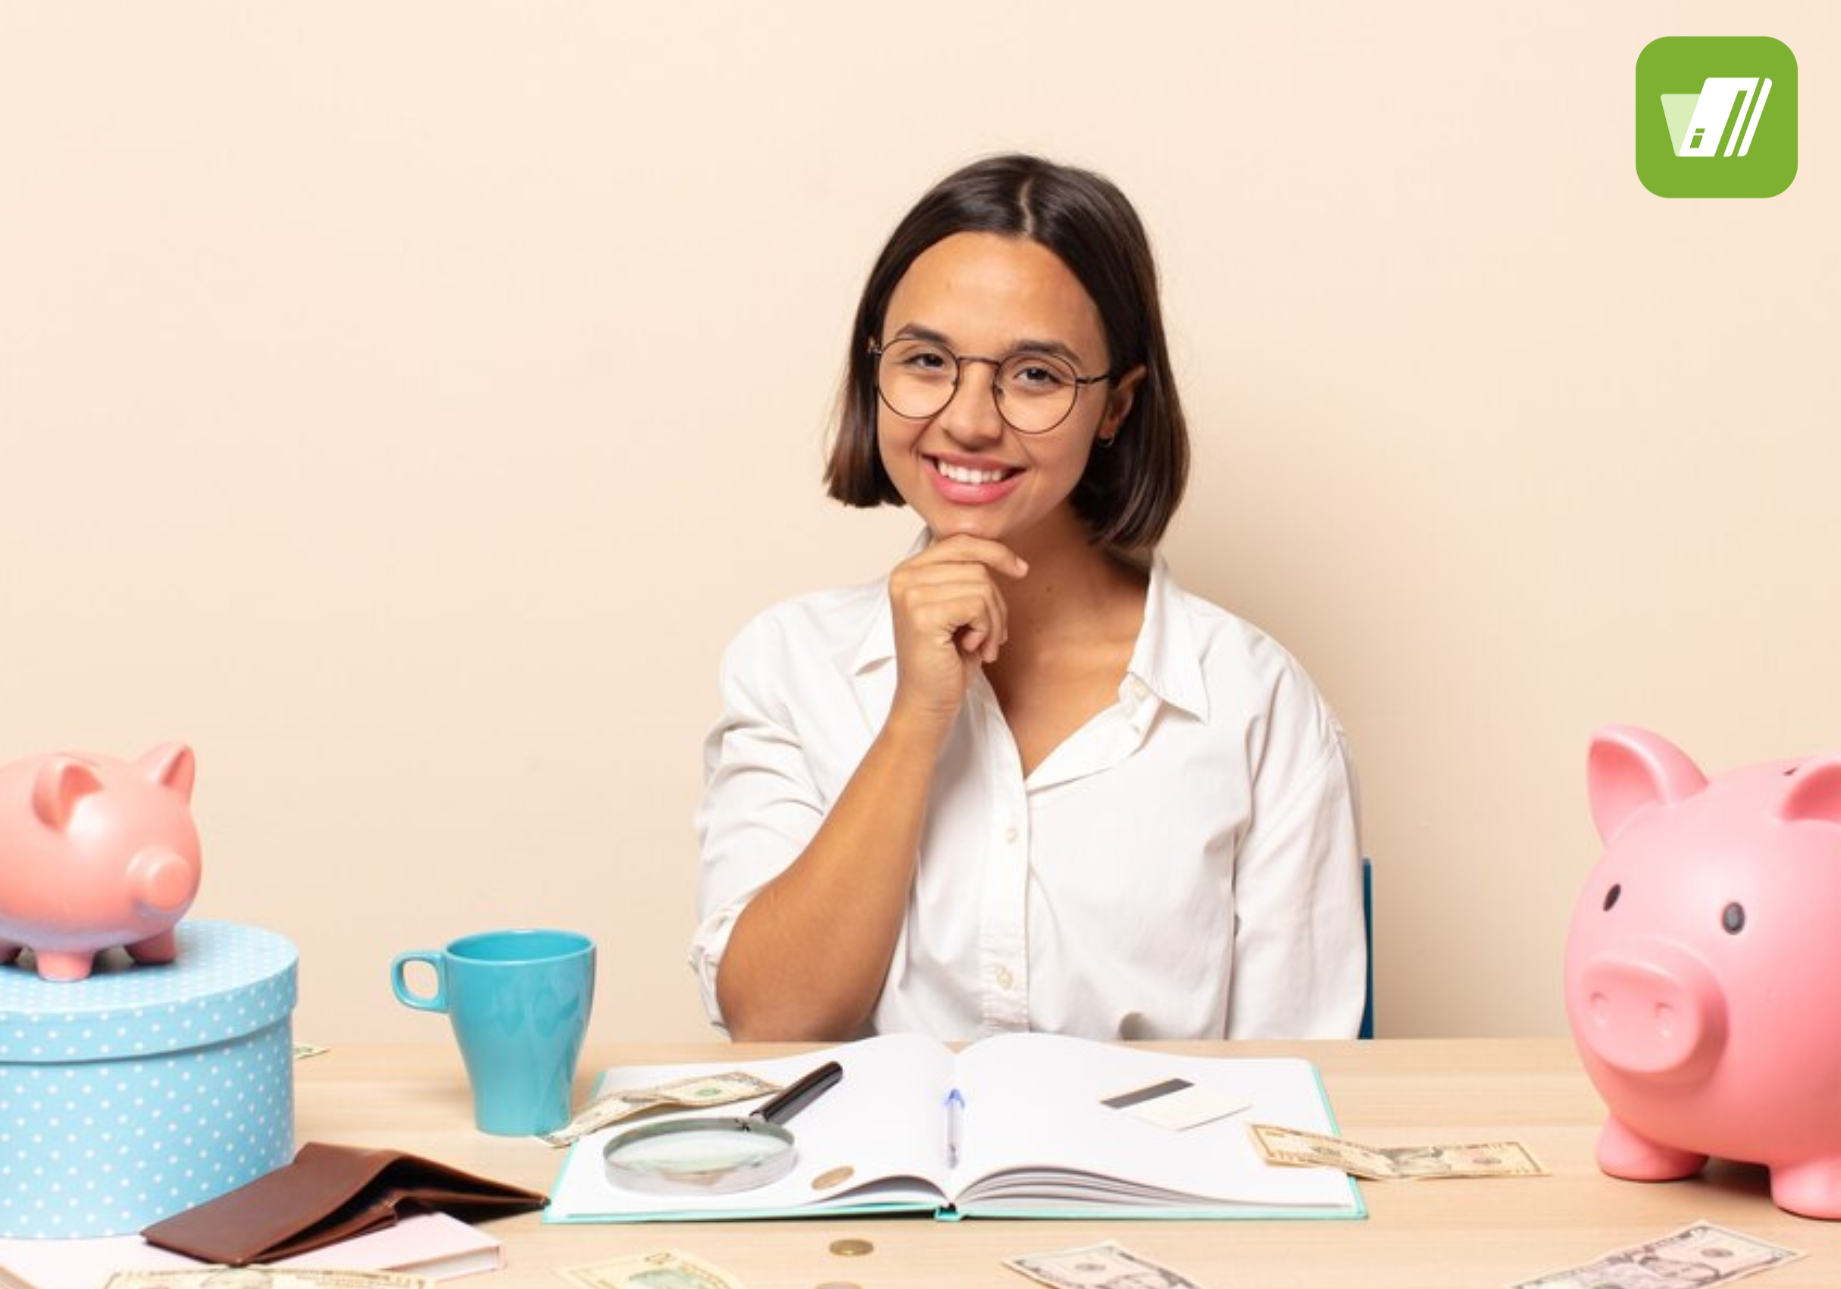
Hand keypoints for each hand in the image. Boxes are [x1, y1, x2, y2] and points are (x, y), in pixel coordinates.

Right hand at [886, 535, 1028, 727]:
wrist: (927, 703)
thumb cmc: (945, 660)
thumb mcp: (957, 609)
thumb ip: (966, 576)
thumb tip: (1001, 552)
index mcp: (908, 571)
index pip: (960, 541)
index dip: (995, 552)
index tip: (1020, 570)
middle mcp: (903, 577)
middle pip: (976, 565)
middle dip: (997, 603)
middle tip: (992, 636)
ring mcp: (911, 594)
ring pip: (982, 585)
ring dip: (994, 621)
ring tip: (982, 646)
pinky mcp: (923, 614)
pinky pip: (978, 605)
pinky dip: (986, 630)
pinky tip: (972, 649)